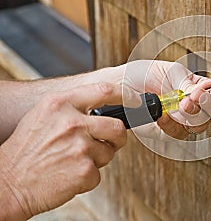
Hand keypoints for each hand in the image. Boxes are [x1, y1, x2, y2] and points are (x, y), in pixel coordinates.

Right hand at [0, 83, 131, 218]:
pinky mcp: (84, 170)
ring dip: (97, 159)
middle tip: (108, 143)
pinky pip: (98, 173)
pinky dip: (87, 177)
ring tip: (72, 161)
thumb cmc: (25, 151)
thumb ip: (72, 108)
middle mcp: (72, 122)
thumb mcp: (43, 116)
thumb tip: (104, 108)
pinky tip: (68, 174)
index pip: (104, 91)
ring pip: (109, 152)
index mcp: (60, 104)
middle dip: (117, 138)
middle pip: (117, 126)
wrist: (9, 182)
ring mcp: (80, 146)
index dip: (126, 96)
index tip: (135, 101)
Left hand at [95, 60, 210, 138]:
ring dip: (193, 115)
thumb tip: (201, 93)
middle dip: (209, 106)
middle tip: (195, 97)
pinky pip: (178, 133)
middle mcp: (193, 105)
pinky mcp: (167, 131)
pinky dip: (172, 124)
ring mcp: (181, 119)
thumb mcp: (170, 71)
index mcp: (198, 87)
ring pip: (200, 126)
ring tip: (180, 104)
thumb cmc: (145, 74)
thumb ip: (187, 83)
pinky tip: (164, 115)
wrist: (121, 85)